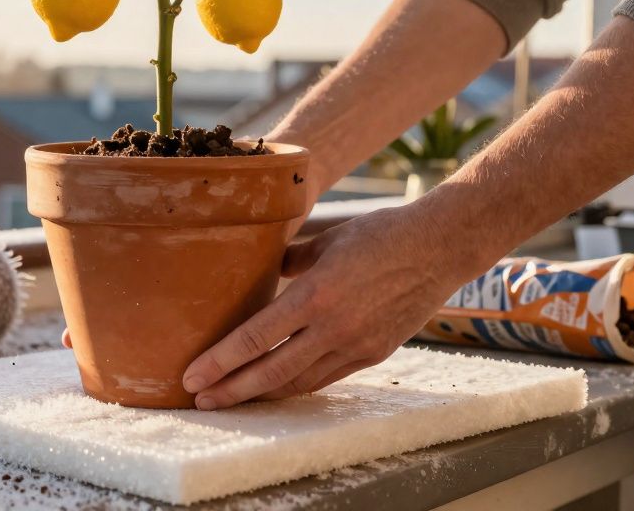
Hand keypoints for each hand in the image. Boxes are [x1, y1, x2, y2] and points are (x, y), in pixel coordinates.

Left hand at [181, 203, 491, 409]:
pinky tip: (274, 388)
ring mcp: (356, 345)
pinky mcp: (373, 354)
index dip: (221, 361)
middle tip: (198, 399)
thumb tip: (260, 273)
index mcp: (316, 294)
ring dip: (260, 394)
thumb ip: (288, 260)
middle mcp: (335, 327)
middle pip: (271, 371)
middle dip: (231, 389)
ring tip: (229, 398)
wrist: (440, 248)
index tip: (193, 376)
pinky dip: (295, 386)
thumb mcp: (326, 239)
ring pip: (297, 382)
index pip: (257, 337)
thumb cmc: (380, 234)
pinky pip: (325, 378)